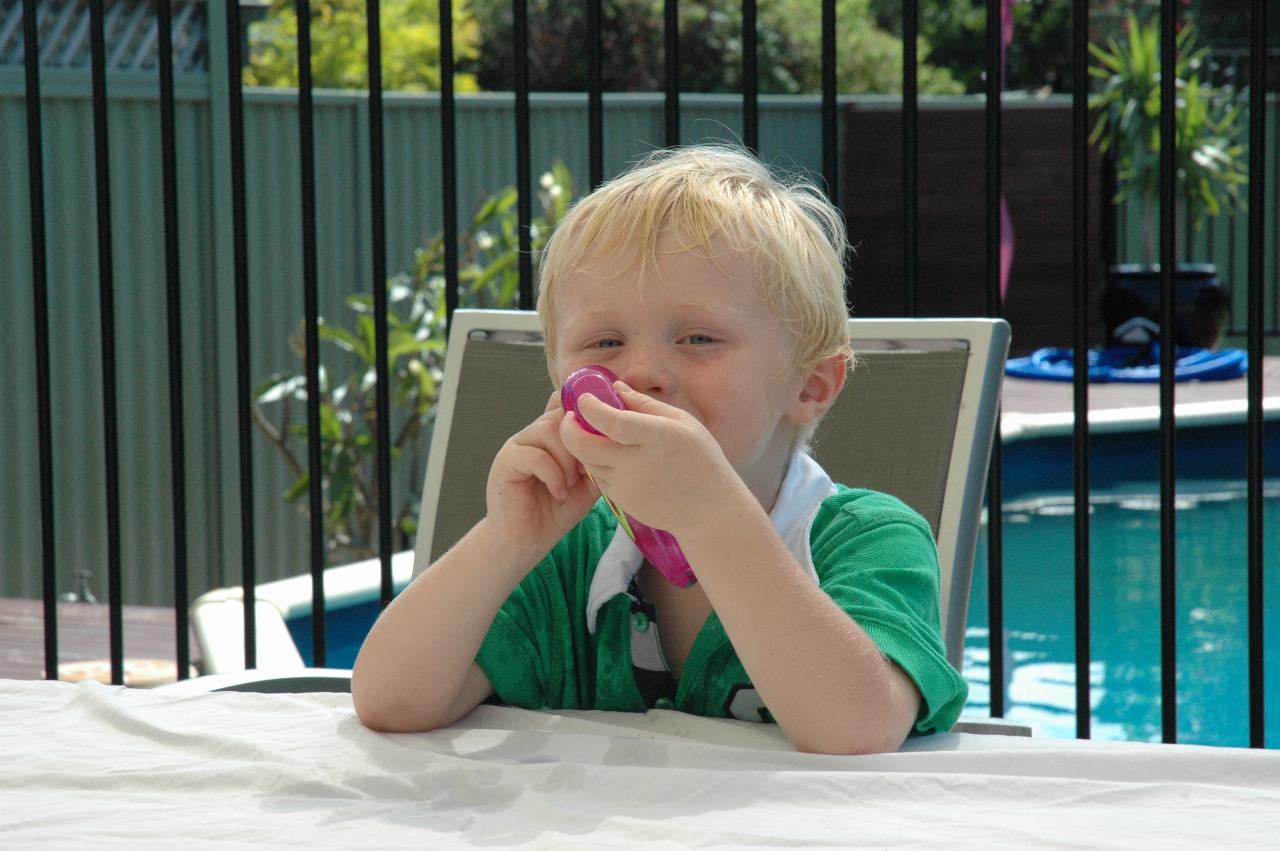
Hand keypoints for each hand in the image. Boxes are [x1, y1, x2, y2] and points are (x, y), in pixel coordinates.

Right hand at [485, 390, 600, 559]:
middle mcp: (534, 434)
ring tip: (571, 485)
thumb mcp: (587, 484)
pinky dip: (553, 474)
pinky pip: (535, 455)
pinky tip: (559, 493)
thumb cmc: (556, 511)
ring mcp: (518, 445)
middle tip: (585, 472)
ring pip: (549, 430)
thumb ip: (597, 460)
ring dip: (568, 459)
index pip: (567, 405)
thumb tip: (616, 441)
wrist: (527, 541)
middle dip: (581, 442)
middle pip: (562, 415)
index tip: (601, 438)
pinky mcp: (506, 462)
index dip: (586, 416)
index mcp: (552, 435)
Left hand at [559, 381, 738, 536]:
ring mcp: (627, 486)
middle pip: (585, 447)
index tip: (584, 398)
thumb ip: (645, 404)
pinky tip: (614, 457)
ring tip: (594, 434)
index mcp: (657, 437)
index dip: (592, 409)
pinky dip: (598, 465)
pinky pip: (599, 479)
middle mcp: (637, 463)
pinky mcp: (622, 502)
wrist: (709, 509)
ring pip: (588, 462)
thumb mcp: (682, 422)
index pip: (614, 423)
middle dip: (568, 429)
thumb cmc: (700, 459)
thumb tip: (615, 388)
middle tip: (570, 417)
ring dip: (583, 447)